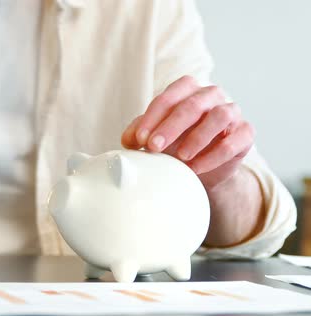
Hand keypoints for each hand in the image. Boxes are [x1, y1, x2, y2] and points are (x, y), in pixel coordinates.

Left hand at [121, 75, 254, 188]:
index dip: (153, 117)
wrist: (202, 167)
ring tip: (180, 157)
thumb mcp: (155, 135)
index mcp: (187, 90)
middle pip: (192, 105)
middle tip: (154, 147)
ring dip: (197, 137)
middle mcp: (211, 96)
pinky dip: (214, 156)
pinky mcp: (245, 134)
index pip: (169, 96)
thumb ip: (140, 132)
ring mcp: (232, 112)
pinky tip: (196, 168)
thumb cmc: (176, 142)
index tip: (139, 139)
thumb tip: (127, 141)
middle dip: (170, 127)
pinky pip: (233, 141)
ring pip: (219, 117)